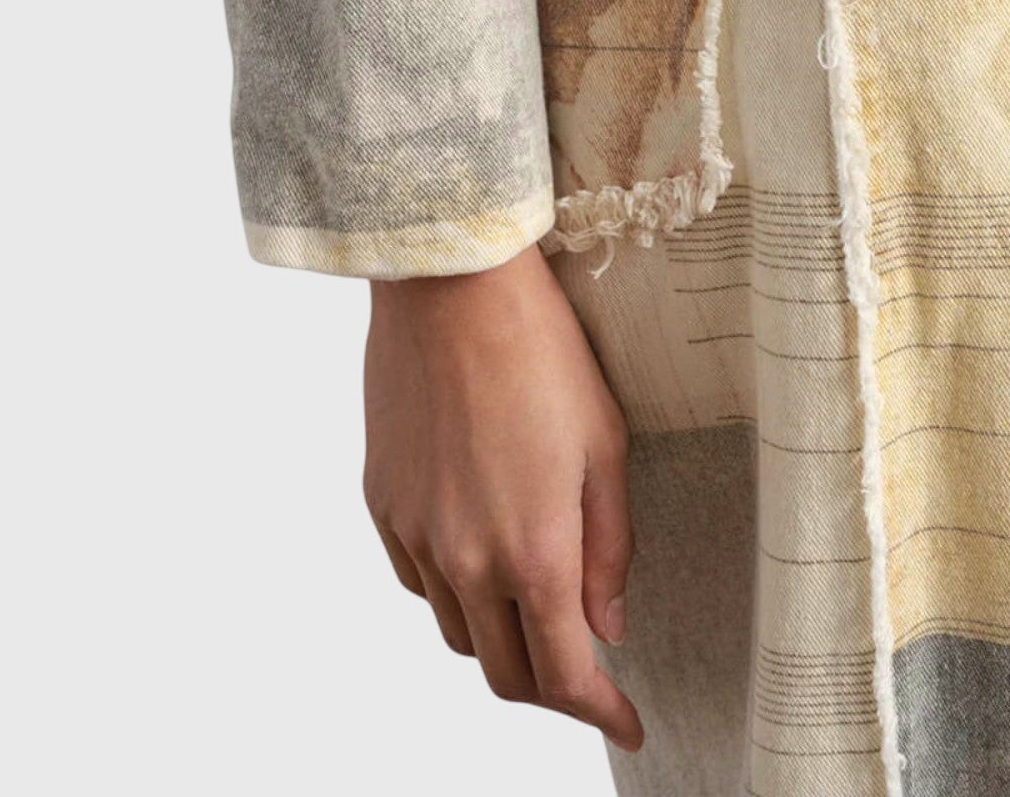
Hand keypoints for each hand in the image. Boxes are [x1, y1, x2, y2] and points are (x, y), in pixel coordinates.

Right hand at [363, 243, 642, 751]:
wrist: (452, 288)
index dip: (600, 713)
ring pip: (459, 632)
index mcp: (534, 552)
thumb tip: (608, 623)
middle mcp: (467, 560)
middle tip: (589, 670)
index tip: (627, 722)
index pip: (565, 675)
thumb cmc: (541, 351)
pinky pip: (420, 582)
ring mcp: (416, 536)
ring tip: (538, 603)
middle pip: (505, 673)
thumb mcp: (605, 445)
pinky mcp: (382, 504)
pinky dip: (456, 591)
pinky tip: (483, 554)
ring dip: (502, 638)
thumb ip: (609, 547)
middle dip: (553, 687)